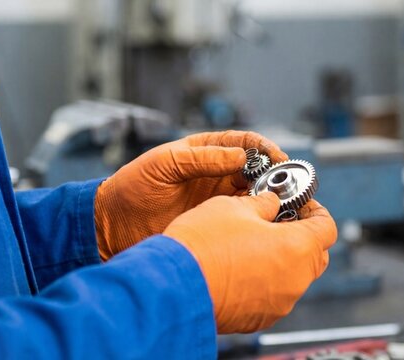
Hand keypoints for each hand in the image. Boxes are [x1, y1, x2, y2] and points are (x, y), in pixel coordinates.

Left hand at [95, 131, 286, 259]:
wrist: (112, 225)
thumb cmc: (133, 187)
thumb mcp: (163, 164)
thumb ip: (200, 158)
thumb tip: (241, 157)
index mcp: (204, 152)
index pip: (243, 143)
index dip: (264, 148)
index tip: (278, 157)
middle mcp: (216, 174)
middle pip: (257, 170)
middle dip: (276, 174)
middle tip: (291, 183)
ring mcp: (217, 200)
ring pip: (256, 195)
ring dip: (273, 198)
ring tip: (286, 204)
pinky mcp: (215, 224)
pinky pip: (245, 219)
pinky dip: (260, 219)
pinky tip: (270, 223)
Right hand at [164, 193, 336, 333]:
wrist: (173, 287)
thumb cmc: (203, 245)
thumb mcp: (233, 207)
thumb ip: (262, 204)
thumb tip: (270, 203)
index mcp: (297, 248)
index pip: (327, 227)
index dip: (315, 211)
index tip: (298, 203)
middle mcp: (295, 280)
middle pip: (315, 254)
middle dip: (301, 235)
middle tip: (276, 220)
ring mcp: (279, 303)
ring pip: (293, 276)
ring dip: (281, 258)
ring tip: (252, 242)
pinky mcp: (259, 318)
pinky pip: (273, 295)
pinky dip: (264, 280)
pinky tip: (239, 266)